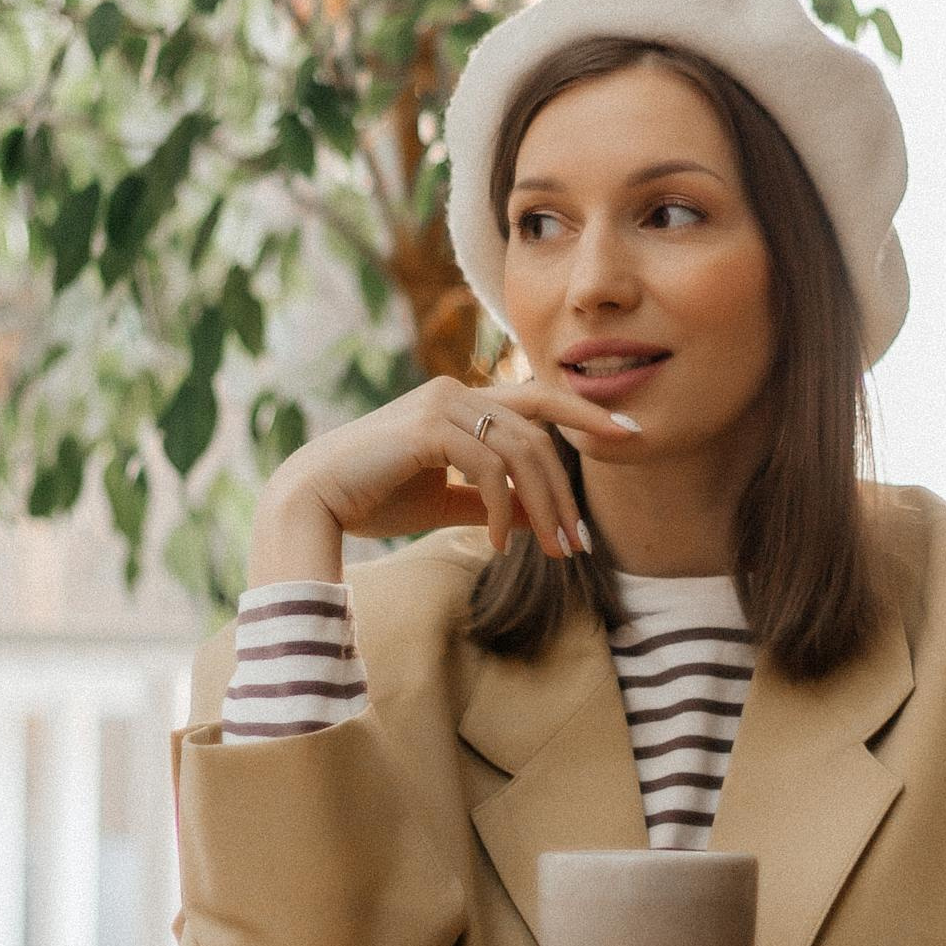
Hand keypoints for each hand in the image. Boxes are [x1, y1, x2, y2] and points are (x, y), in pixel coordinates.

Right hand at [248, 372, 638, 585]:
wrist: (314, 500)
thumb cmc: (374, 498)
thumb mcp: (446, 500)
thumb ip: (491, 500)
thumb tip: (540, 518)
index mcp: (464, 401)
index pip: (540, 401)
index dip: (588, 415)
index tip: (631, 436)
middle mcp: (457, 392)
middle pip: (540, 434)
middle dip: (566, 491)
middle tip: (580, 544)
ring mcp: (442, 403)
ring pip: (521, 451)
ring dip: (544, 507)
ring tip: (552, 553)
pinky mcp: (428, 426)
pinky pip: (488, 468)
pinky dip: (502, 510)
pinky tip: (495, 544)